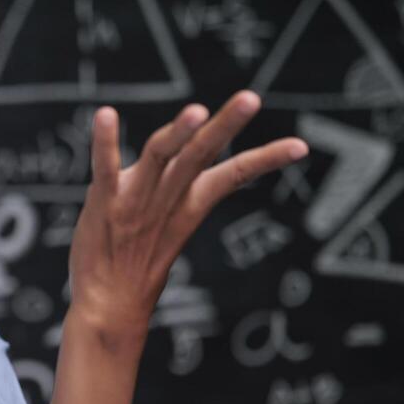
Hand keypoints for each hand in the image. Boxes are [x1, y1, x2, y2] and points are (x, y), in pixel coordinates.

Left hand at [67, 90, 307, 330]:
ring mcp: (133, 200)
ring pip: (159, 156)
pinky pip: (104, 167)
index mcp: (189, 203)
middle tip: (251, 99)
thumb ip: (180, 186)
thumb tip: (191, 156)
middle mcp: (166, 198)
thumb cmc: (138, 264)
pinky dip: (105, 141)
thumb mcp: (172, 224)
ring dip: (178, 133)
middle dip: (225, 126)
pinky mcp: (102, 203)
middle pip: (199, 154)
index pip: (234, 174)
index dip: (266, 159)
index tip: (301, 146)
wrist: (109, 305)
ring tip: (197, 112)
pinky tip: (106, 114)